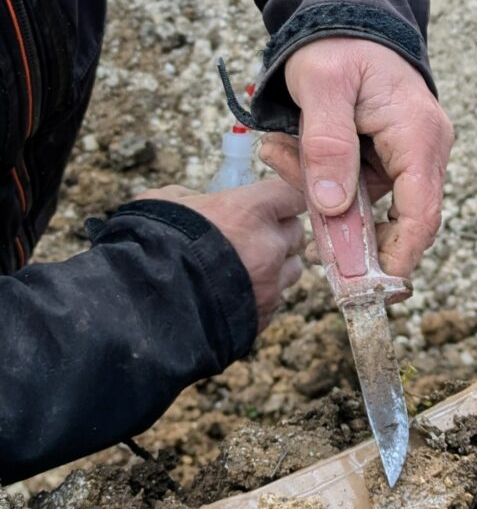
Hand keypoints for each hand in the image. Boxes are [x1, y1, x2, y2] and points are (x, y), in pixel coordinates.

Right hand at [137, 180, 305, 331]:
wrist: (148, 302)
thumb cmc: (153, 242)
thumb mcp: (167, 201)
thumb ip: (195, 198)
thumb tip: (199, 202)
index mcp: (252, 210)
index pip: (292, 194)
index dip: (284, 199)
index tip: (273, 203)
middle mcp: (270, 246)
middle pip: (297, 233)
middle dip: (280, 233)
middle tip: (255, 236)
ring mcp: (270, 284)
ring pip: (293, 270)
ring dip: (278, 267)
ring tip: (248, 268)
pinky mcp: (263, 314)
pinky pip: (275, 300)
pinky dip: (262, 296)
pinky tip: (235, 294)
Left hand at [259, 38, 453, 276]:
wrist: (345, 24)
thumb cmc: (337, 47)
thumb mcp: (322, 87)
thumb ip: (328, 145)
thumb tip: (333, 207)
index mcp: (418, 137)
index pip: (422, 214)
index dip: (400, 257)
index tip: (373, 288)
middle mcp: (423, 153)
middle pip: (397, 221)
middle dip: (347, 228)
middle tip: (302, 213)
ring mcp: (406, 160)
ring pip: (368, 208)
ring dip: (321, 197)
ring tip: (283, 152)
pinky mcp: (386, 163)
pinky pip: (355, 192)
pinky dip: (321, 183)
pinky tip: (291, 154)